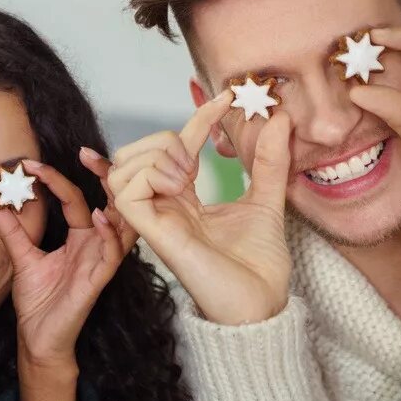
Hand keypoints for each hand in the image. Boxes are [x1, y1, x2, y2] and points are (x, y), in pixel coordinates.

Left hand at [0, 159, 134, 367]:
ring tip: (104, 174)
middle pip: (111, 201)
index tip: (29, 164)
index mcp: (80, 237)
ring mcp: (100, 261)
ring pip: (123, 223)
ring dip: (116, 198)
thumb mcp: (21, 256)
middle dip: (103, 175)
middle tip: (86, 152)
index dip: (56, 179)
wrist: (38, 338)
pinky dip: (109, 234)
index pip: (76, 198)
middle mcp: (95, 245)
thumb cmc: (38, 300)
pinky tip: (100, 217)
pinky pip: (113, 253)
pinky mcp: (99, 280)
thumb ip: (9, 228)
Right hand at [109, 92, 292, 325]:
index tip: (229, 96)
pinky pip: (128, 190)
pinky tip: (180, 184)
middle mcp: (163, 208)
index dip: (199, 116)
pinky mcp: (154, 232)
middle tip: (200, 158)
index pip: (175, 147)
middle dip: (164, 138)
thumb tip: (277, 118)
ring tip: (189, 173)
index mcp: (184, 201)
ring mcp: (155, 220)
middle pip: (133, 153)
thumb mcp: (268, 200)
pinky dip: (152, 175)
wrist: (260, 303)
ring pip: (123, 167)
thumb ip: (269, 161)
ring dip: (157, 156)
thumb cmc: (258, 266)